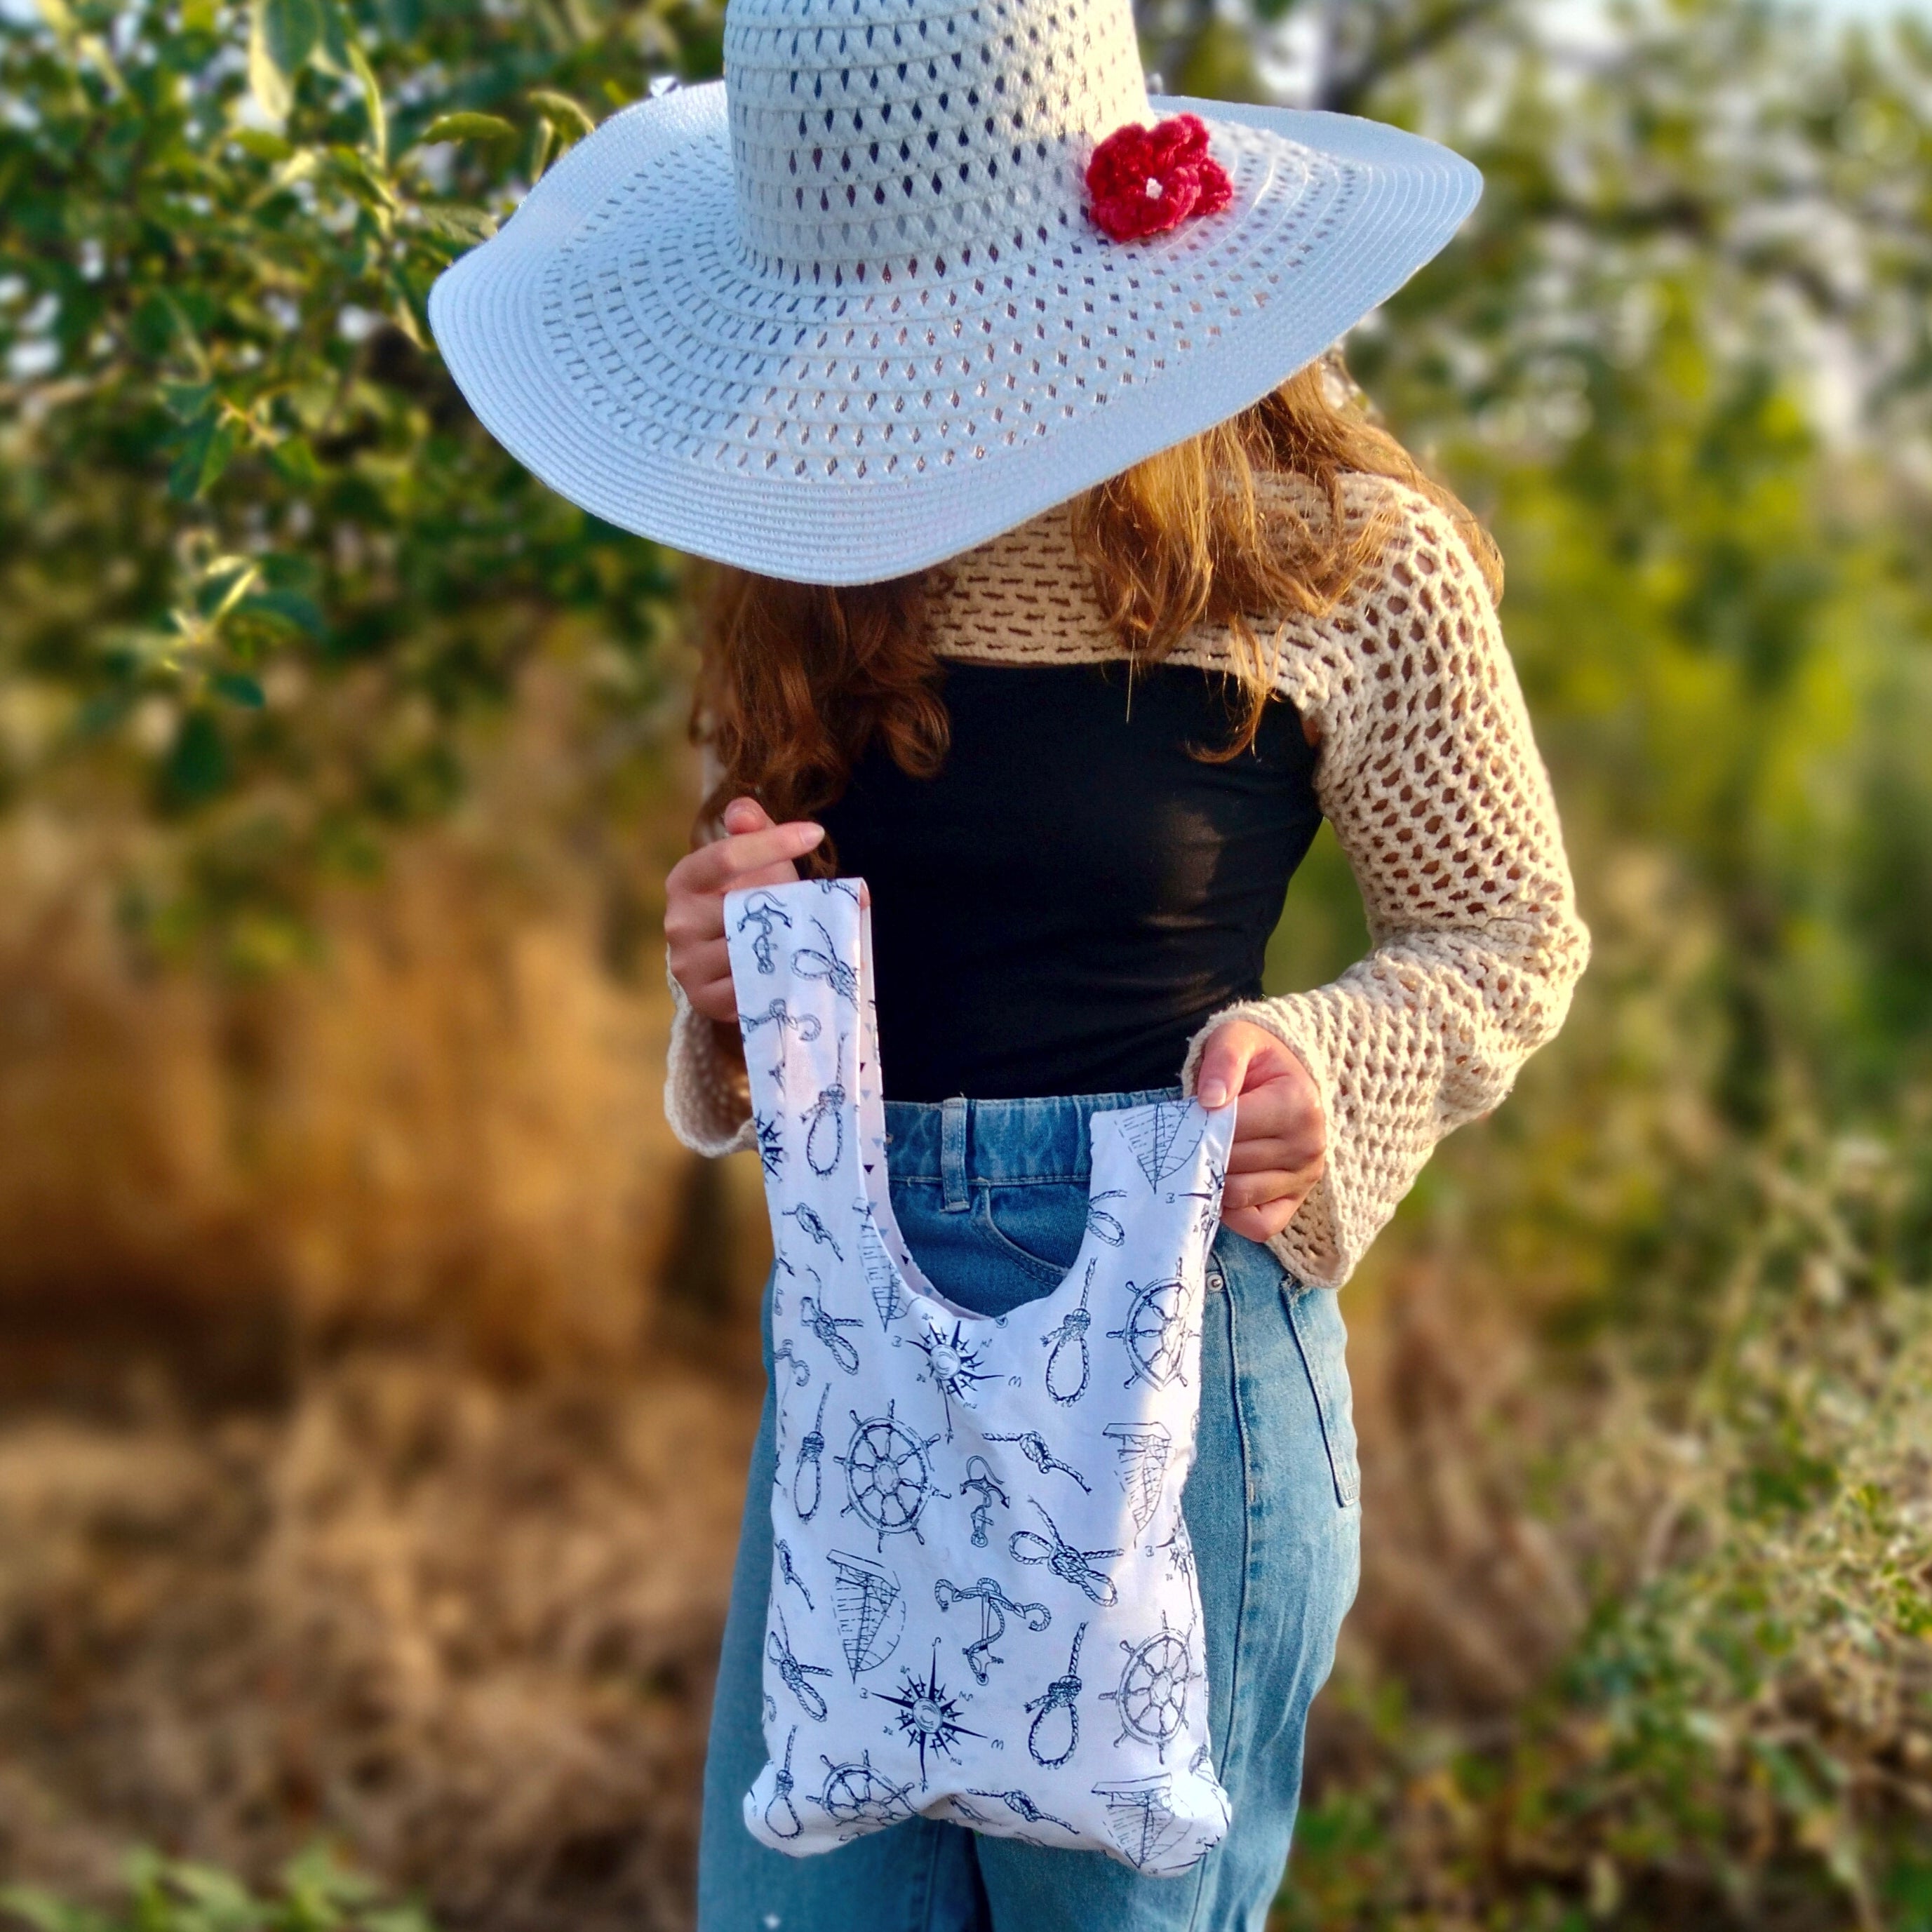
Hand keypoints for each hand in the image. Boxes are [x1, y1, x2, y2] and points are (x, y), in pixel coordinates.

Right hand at [665, 797, 825, 1023]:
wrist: (732, 959)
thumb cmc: (747, 899)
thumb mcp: (753, 862)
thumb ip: (752, 828)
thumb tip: (744, 811)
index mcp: (685, 880)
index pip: (726, 856)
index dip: (773, 843)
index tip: (815, 834)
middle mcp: (678, 921)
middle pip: (743, 908)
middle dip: (786, 906)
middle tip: (821, 906)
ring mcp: (687, 963)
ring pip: (748, 950)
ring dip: (786, 946)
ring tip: (813, 940)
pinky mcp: (703, 998)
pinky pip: (749, 988)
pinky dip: (777, 978)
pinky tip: (796, 970)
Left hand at [1195, 1020, 1326, 1243]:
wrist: (1284, 1075)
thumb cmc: (1255, 1058)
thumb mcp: (1237, 1039)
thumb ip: (1223, 1060)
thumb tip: (1210, 1100)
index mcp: (1298, 1105)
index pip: (1232, 1128)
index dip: (1200, 1124)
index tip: (1187, 1115)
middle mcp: (1309, 1146)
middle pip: (1231, 1164)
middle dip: (1201, 1152)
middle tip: (1186, 1139)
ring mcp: (1305, 1177)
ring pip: (1239, 1196)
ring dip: (1211, 1180)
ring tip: (1203, 1156)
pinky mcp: (1296, 1201)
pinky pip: (1259, 1226)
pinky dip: (1233, 1214)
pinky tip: (1221, 1185)